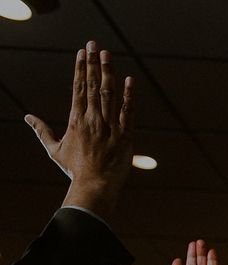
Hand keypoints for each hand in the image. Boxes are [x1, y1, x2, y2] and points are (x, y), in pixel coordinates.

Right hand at [28, 42, 134, 220]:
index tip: (81, 53)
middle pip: (91, 85)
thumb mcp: (54, 149)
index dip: (80, 68)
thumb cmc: (75, 170)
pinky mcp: (125, 135)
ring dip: (108, 73)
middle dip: (92, 63)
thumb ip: (41, 131)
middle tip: (93, 44)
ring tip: (107, 54)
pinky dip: (129, 96)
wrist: (94, 186)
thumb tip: (27, 118)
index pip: (77, 88)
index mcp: (75, 120)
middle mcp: (92, 119)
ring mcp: (109, 126)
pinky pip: (128, 112)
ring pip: (108, 94)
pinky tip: (129, 80)